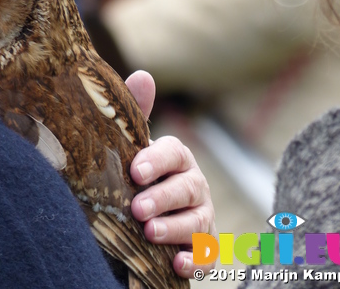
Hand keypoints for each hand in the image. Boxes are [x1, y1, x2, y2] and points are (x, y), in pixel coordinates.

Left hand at [125, 71, 215, 279]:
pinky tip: (177, 264)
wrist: (147, 213)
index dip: (156, 160)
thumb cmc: (140, 174)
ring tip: (149, 233)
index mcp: (176, 157)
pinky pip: (206, 255)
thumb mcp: (134, 145)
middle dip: (163, 198)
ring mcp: (201, 215)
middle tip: (137, 208)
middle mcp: (194, 183)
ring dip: (174, 229)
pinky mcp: (203, 246)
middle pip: (185, 188)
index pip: (173, 152)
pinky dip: (194, 260)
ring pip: (196, 221)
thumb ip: (137, 114)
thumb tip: (143, 75)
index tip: (135, 171)